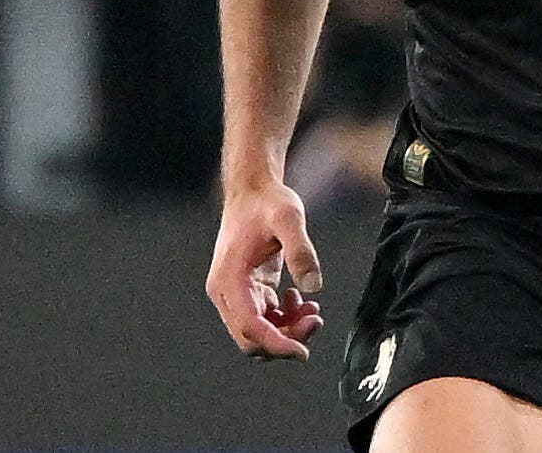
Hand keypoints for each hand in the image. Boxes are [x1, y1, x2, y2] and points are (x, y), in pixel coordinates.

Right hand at [206, 178, 325, 358]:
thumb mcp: (289, 218)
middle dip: (286, 338)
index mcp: (229, 280)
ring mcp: (234, 293)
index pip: (249, 328)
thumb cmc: (267, 201)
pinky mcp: (247, 290)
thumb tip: (313, 286)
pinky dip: (283, 318)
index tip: (303, 351)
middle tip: (316, 319)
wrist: (253, 189)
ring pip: (259, 332)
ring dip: (287, 329)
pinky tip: (299, 299)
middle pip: (252, 338)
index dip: (276, 344)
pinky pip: (264, 319)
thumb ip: (301, 251)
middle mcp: (226, 292)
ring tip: (312, 309)